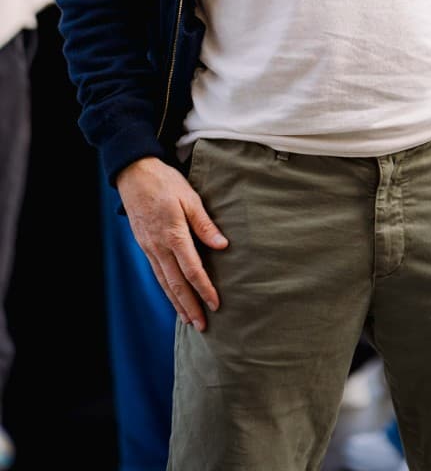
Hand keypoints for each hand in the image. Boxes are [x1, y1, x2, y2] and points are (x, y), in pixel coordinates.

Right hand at [116, 156, 227, 330]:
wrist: (135, 175)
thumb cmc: (166, 183)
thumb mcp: (190, 197)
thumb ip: (205, 224)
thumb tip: (223, 245)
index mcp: (173, 234)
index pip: (192, 270)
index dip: (204, 289)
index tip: (216, 304)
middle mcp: (159, 247)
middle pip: (176, 284)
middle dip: (190, 306)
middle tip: (202, 326)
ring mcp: (150, 248)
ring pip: (164, 282)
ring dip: (177, 303)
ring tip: (189, 320)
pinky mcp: (145, 246)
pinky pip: (157, 273)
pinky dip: (166, 290)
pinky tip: (173, 298)